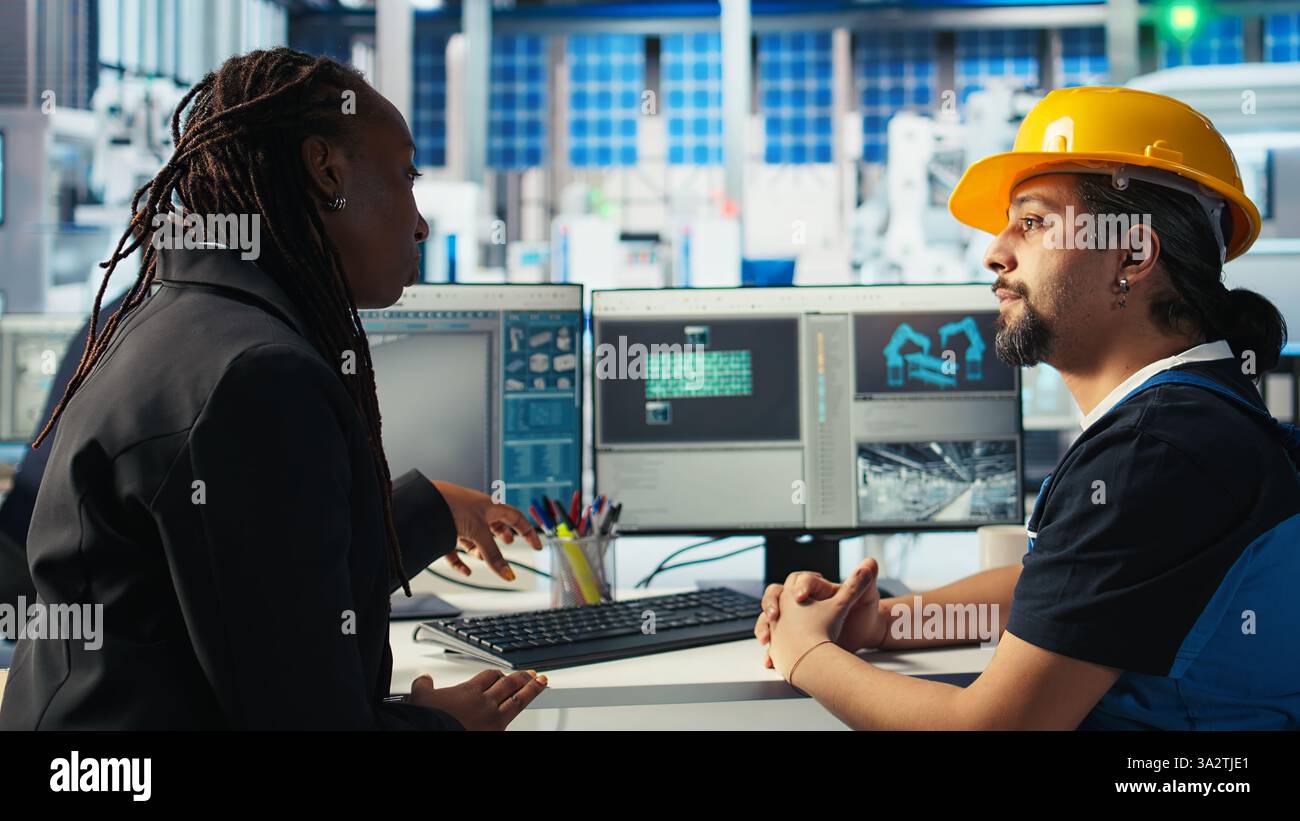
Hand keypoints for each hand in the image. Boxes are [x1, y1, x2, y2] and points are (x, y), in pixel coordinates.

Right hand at [407, 670, 546, 730]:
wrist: (431, 734)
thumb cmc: (429, 720)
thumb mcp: (420, 698)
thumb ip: (424, 686)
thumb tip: (424, 679)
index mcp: (469, 690)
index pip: (490, 675)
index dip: (497, 673)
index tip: (501, 674)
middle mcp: (485, 702)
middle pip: (509, 684)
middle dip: (521, 678)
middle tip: (531, 674)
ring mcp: (493, 718)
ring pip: (518, 699)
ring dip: (532, 689)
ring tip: (542, 682)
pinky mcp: (496, 733)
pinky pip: (512, 721)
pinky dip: (519, 713)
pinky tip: (525, 710)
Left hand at [431, 481, 541, 580]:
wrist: (422, 502)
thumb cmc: (452, 505)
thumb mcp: (479, 532)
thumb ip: (493, 555)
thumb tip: (508, 574)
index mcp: (490, 506)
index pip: (516, 518)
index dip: (528, 532)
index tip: (537, 546)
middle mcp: (476, 512)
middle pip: (495, 526)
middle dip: (502, 536)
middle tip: (508, 543)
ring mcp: (460, 520)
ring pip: (475, 538)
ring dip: (479, 550)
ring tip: (480, 557)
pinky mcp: (444, 530)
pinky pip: (456, 549)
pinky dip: (462, 561)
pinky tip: (465, 571)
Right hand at [759, 559, 879, 677]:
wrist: (861, 632)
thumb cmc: (862, 613)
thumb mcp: (866, 596)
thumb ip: (865, 580)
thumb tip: (872, 561)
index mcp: (816, 588)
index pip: (802, 581)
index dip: (800, 587)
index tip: (800, 596)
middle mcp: (800, 601)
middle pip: (775, 594)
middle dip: (770, 603)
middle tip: (774, 615)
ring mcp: (792, 619)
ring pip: (768, 617)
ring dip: (763, 626)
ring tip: (766, 639)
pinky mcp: (790, 637)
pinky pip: (774, 640)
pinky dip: (770, 650)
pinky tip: (770, 660)